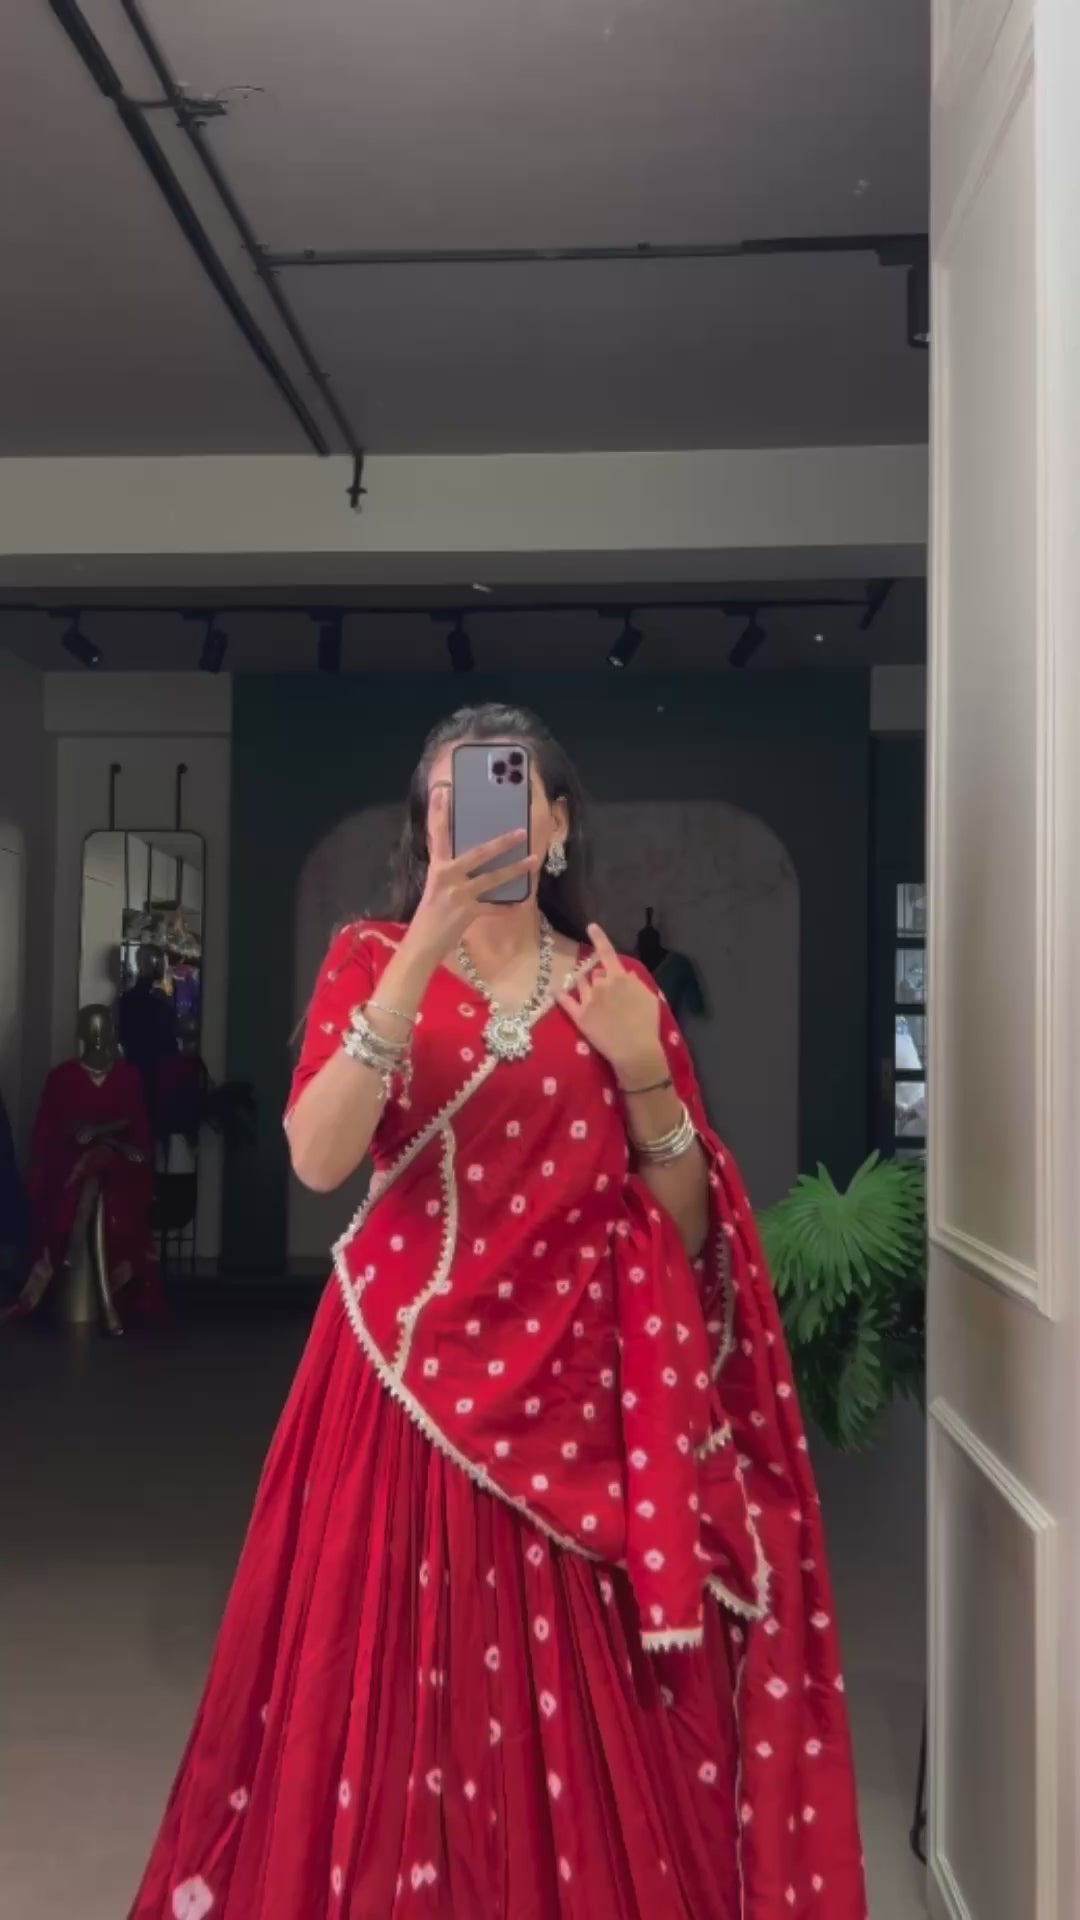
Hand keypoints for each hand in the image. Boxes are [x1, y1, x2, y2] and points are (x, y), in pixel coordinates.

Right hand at [404, 788, 540, 966]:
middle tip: (521, 831)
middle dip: (502, 842)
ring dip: (515, 869)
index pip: (437, 835)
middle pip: (479, 854)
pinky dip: (506, 906)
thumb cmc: (427, 917)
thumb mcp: (434, 889)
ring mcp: (459, 895)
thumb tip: (469, 862)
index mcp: (436, 868)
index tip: (444, 791)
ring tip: (533, 860)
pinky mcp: (469, 913)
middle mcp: (447, 877)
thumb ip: (449, 874)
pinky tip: (520, 903)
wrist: (421, 945)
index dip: (440, 813)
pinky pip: (494, 908)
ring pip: (493, 878)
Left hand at [556, 924, 663, 1080]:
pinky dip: (559, 996)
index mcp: (619, 977)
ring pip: (581, 984)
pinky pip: (565, 1002)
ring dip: (585, 987)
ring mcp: (588, 1000)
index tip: (591, 926)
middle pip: (595, 973)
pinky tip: (555, 992)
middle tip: (609, 995)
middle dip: (600, 978)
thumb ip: (635, 982)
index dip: (599, 938)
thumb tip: (625, 973)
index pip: (607, 952)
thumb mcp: (649, 998)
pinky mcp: (579, 1016)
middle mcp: (601, 984)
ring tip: (594, 1000)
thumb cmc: (647, 1024)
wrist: (636, 1050)